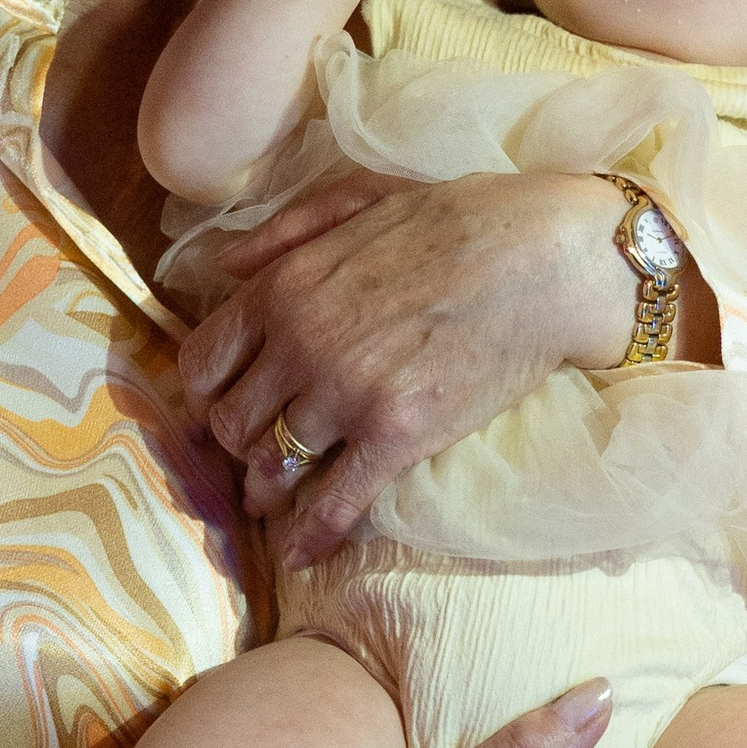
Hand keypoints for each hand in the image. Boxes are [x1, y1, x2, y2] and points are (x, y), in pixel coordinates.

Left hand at [177, 166, 636, 564]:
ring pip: (273, 466)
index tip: (225, 401)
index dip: (207, 391)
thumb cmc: (458, 217)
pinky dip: (313, 534)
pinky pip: (335, 501)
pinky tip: (304, 553)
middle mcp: (300, 345)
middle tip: (254, 447)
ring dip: (266, 488)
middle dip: (236, 441)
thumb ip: (283, 231)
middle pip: (230, 422)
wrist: (542, 259)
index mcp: (283, 289)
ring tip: (271, 496)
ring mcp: (346, 395)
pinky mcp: (397, 436)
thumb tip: (222, 267)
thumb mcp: (357, 194)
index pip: (203, 363)